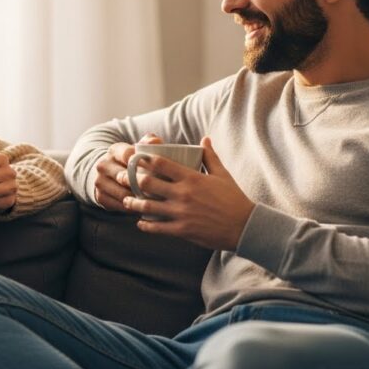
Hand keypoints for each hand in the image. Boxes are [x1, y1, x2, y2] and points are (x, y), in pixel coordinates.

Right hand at [93, 133, 162, 211]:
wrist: (110, 173)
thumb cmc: (131, 161)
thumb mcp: (139, 149)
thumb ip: (149, 143)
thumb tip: (156, 142)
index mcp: (114, 150)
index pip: (128, 155)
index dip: (143, 162)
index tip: (156, 169)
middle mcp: (103, 165)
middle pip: (125, 177)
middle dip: (142, 184)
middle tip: (160, 190)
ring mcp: (99, 181)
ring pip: (123, 194)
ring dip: (138, 199)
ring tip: (154, 201)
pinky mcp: (100, 196)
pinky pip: (119, 205)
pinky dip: (132, 207)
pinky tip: (143, 206)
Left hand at [121, 137, 254, 250]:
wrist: (244, 226)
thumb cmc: (234, 198)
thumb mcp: (222, 174)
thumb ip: (210, 156)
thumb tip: (204, 139)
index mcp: (192, 178)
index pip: (161, 164)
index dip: (145, 160)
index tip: (136, 158)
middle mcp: (183, 194)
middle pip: (148, 183)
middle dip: (133, 180)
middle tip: (124, 178)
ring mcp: (181, 213)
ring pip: (148, 206)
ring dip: (134, 203)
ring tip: (126, 201)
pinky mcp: (182, 230)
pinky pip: (157, 228)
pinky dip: (146, 225)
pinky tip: (140, 223)